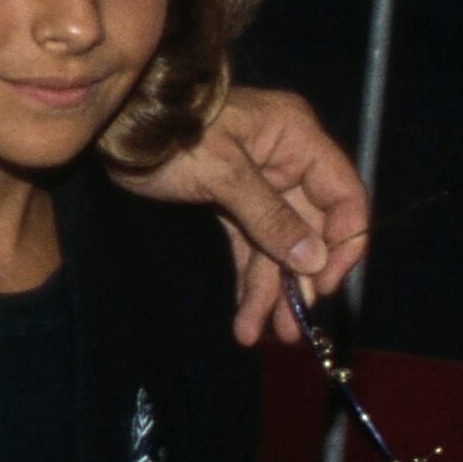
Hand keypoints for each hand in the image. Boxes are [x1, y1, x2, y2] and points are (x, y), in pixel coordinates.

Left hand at [110, 84, 373, 345]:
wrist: (119, 127)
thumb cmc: (171, 134)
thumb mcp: (224, 173)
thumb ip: (271, 217)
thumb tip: (315, 261)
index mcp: (297, 139)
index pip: (343, 194)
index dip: (343, 241)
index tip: (325, 285)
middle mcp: (288, 161)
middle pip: (311, 230)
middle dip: (300, 281)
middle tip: (293, 329)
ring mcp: (262, 183)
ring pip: (279, 246)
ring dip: (274, 290)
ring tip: (267, 334)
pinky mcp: (233, 203)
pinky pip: (251, 246)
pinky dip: (250, 280)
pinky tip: (246, 317)